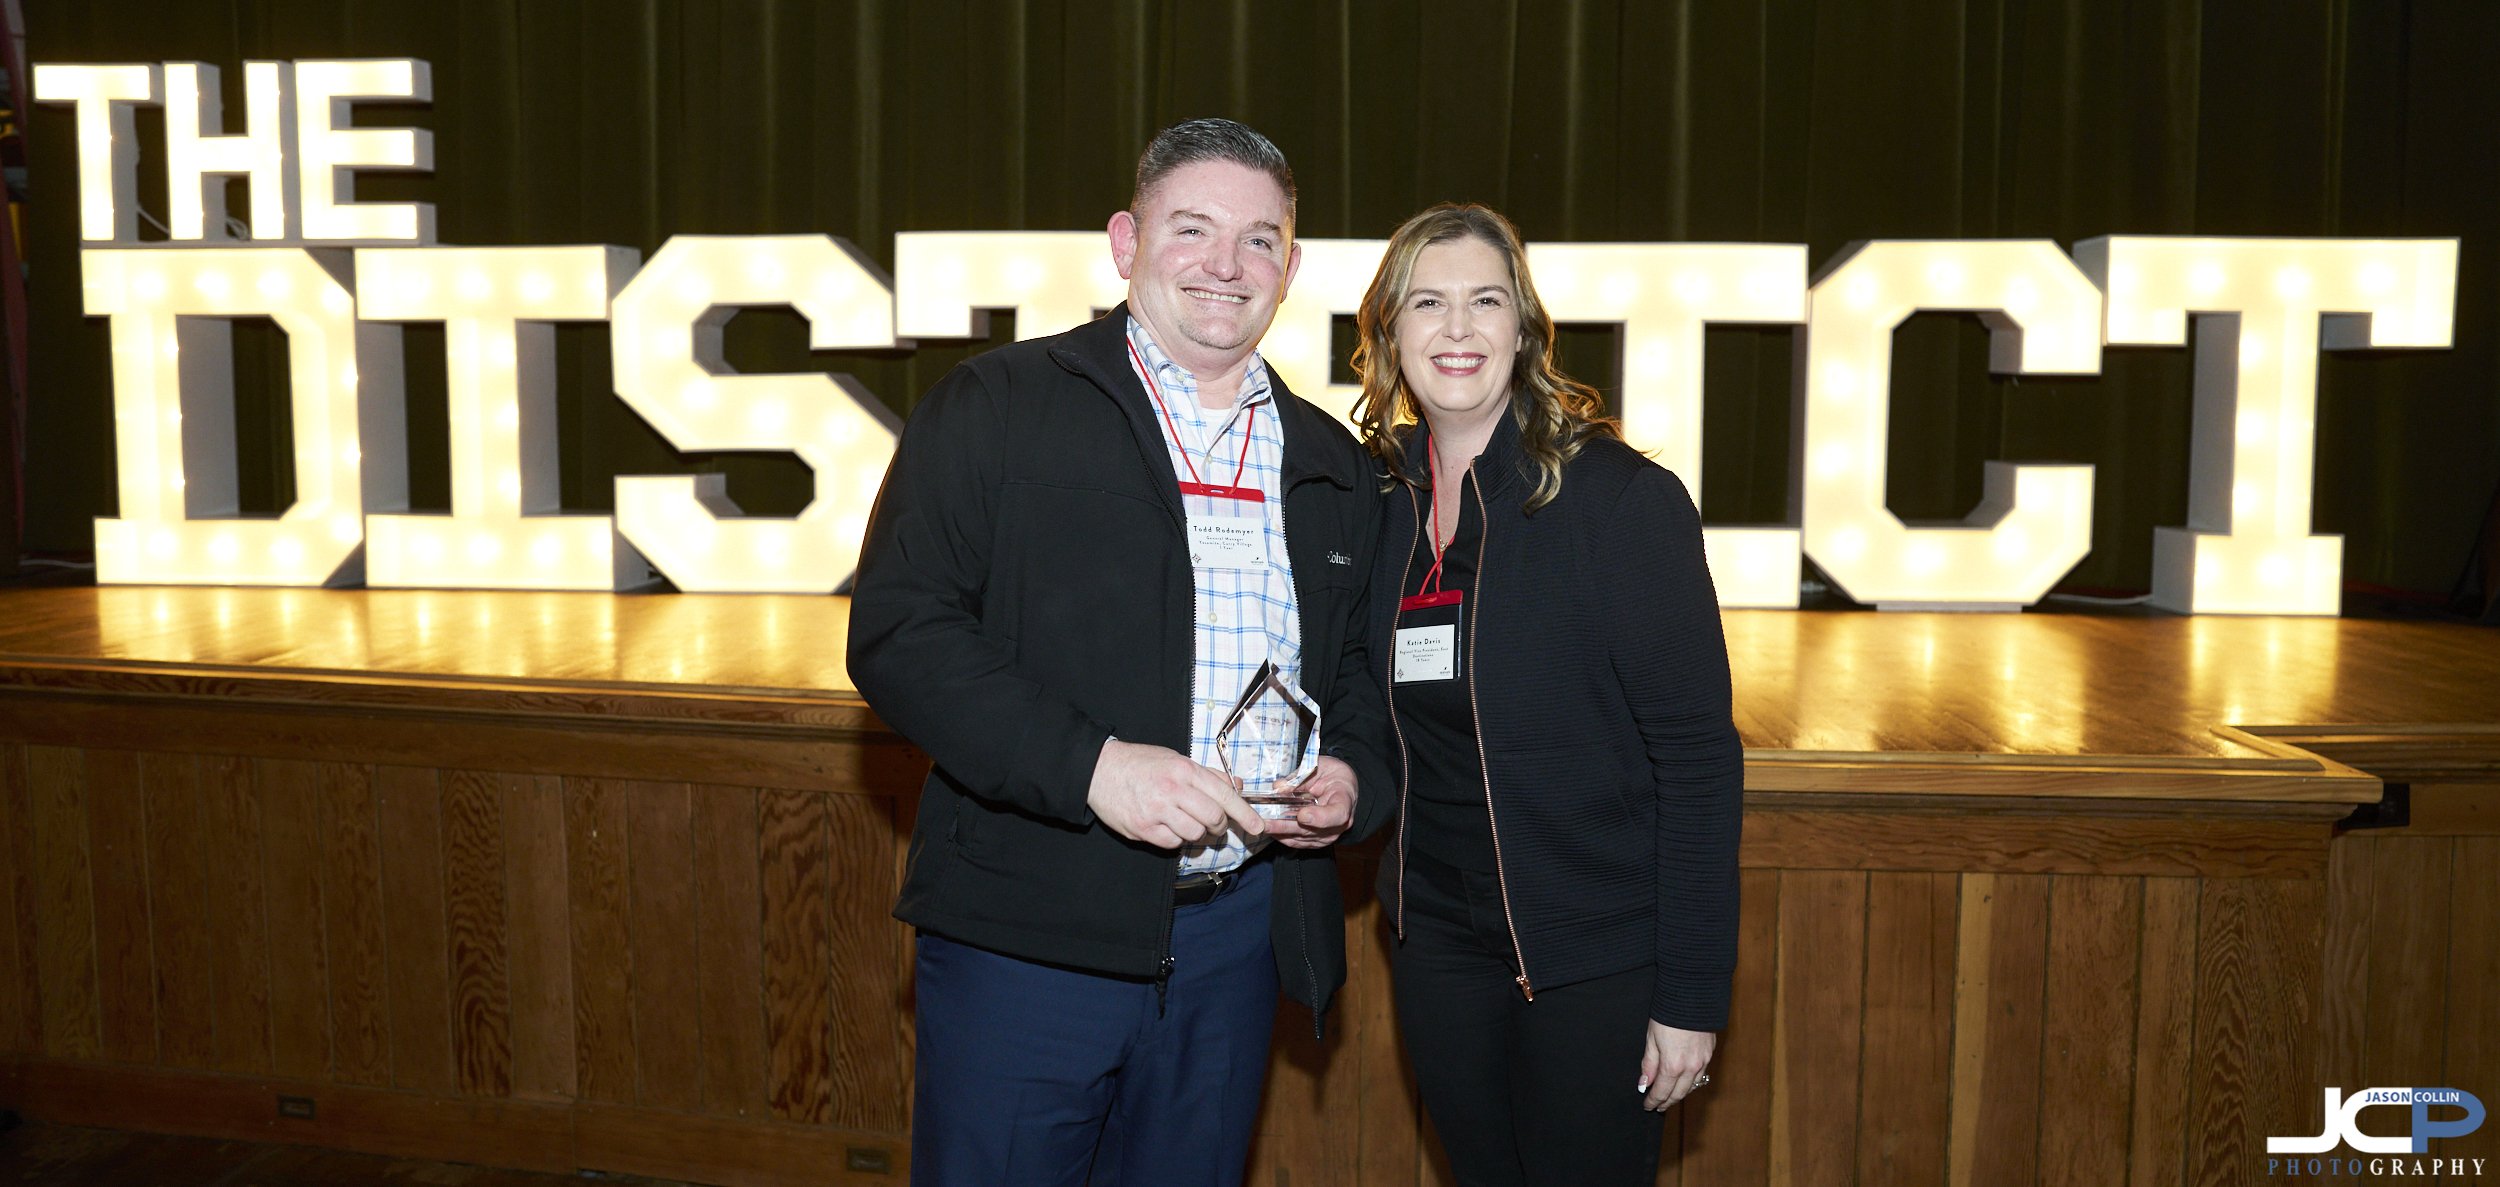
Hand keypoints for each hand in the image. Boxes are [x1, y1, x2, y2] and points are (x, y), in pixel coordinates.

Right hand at [1086, 739, 1265, 849]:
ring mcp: (1156, 811)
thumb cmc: (1141, 763)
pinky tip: (1166, 825)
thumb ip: (1208, 775)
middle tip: (1213, 822)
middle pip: (1213, 819)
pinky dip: (1175, 838)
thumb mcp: (1176, 759)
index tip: (1257, 826)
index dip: (1244, 814)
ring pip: (1194, 834)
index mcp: (1184, 770)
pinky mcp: (1143, 829)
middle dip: (1218, 825)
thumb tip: (1237, 785)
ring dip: (1196, 832)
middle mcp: (1172, 790)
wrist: (1100, 769)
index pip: (1224, 795)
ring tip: (1184, 820)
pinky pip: (1173, 844)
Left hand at [1262, 756, 1356, 849]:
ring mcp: (1327, 835)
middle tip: (1266, 823)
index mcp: (1344, 801)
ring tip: (1260, 825)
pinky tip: (1268, 828)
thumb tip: (1278, 787)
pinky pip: (1297, 842)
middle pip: (1312, 830)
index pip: (1337, 815)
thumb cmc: (1332, 774)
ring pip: (1301, 838)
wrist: (1341, 786)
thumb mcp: (1319, 766)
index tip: (1302, 815)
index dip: (1319, 818)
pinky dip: (1281, 835)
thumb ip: (1299, 777)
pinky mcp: (1315, 841)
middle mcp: (1339, 824)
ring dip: (1280, 832)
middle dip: (1286, 826)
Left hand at [1637, 1021, 1714, 1111]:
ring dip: (1680, 1095)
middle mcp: (1690, 1068)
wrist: (1692, 998)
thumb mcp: (1651, 1039)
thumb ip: (1649, 1064)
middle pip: (1678, 1094)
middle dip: (1667, 1102)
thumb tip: (1644, 1084)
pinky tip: (1684, 1083)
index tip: (1647, 1106)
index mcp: (1673, 1065)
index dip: (1653, 1101)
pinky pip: (1700, 1076)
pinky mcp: (1709, 1054)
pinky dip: (1691, 1083)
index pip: (1662, 1091)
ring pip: (1691, 1087)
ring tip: (1669, 1098)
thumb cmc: (1668, 1016)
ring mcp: (1702, 1062)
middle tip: (1658, 1107)